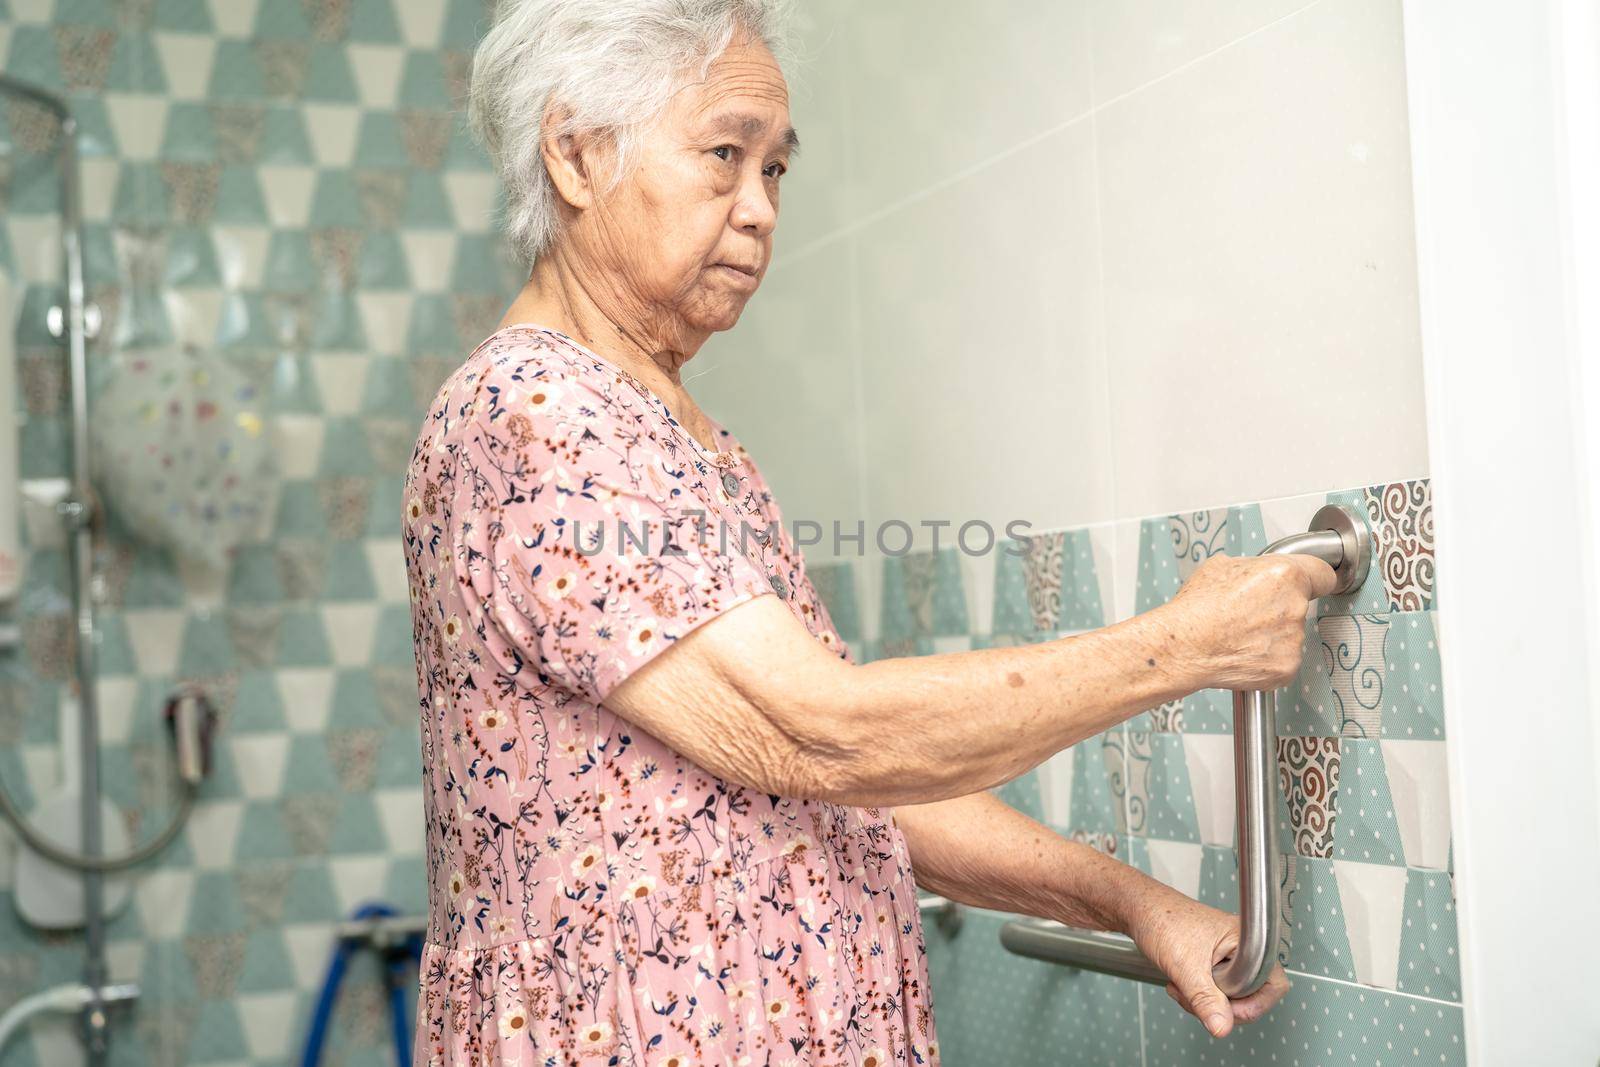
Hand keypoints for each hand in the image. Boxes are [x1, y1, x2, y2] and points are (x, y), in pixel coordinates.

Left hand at [1125, 883, 1289, 1037]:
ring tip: (1181, 983)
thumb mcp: (1184, 965)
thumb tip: (1222, 1028)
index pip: (1273, 983)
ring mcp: (1226, 955)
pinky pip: (1214, 991)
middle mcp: (1240, 947)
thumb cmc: (1159, 919)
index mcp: (1244, 939)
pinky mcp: (1212, 962)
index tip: (1227, 1008)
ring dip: (1203, 1000)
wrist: (1135, 909)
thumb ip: (1205, 999)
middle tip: (1195, 994)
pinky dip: (1196, 994)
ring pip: (1229, 997)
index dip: (1254, 1003)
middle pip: (1250, 996)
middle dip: (1219, 1004)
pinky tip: (1180, 982)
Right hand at [1155, 553, 1337, 690]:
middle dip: (1280, 608)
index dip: (1315, 577)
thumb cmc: (1197, 608)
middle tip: (1248, 612)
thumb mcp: (1221, 566)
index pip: (1323, 574)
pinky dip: (1266, 658)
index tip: (1316, 582)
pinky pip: (1283, 658)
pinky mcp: (1287, 667)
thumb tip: (1258, 573)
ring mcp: (1293, 640)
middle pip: (1300, 605)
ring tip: (1239, 634)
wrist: (1184, 647)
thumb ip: (1253, 568)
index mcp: (1285, 575)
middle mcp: (1295, 607)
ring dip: (1271, 634)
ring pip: (1290, 633)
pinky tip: (1242, 652)